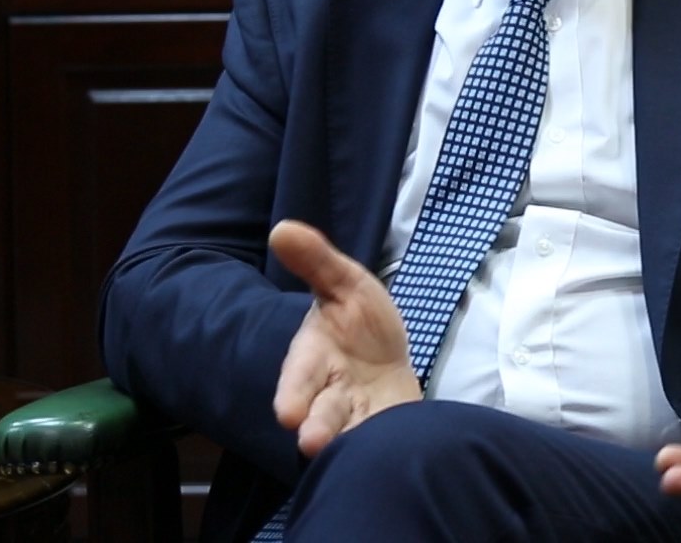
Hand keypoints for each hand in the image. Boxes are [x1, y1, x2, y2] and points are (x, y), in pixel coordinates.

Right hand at [269, 219, 421, 456]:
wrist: (387, 358)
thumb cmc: (358, 321)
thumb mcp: (345, 284)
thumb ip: (316, 262)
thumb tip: (282, 228)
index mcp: (314, 358)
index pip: (299, 378)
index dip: (293, 395)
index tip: (288, 413)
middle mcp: (330, 393)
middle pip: (322, 415)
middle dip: (319, 427)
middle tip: (312, 441)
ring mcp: (358, 417)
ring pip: (350, 435)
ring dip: (349, 443)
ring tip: (345, 450)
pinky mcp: (385, 431)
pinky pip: (383, 442)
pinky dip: (388, 445)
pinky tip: (398, 447)